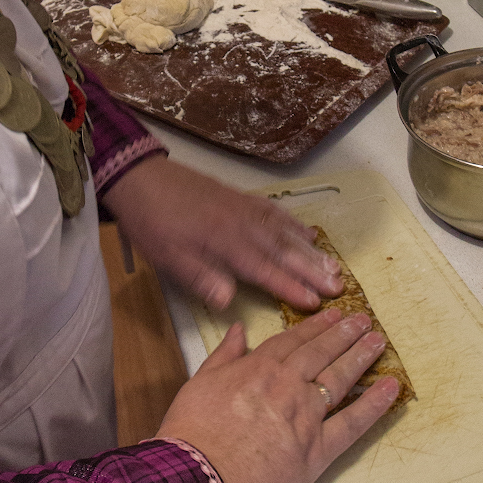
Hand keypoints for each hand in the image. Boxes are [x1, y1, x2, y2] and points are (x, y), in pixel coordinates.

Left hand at [101, 156, 343, 309]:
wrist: (143, 180)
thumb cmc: (154, 225)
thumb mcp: (169, 258)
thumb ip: (200, 278)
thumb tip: (229, 300)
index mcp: (225, 244)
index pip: (264, 270)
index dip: (290, 287)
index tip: (315, 303)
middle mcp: (243, 225)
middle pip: (284, 251)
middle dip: (312, 271)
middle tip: (339, 287)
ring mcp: (245, 209)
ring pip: (285, 232)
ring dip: (311, 251)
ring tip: (334, 266)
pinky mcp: (242, 198)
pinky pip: (276, 212)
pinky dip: (294, 224)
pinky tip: (308, 234)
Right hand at [156, 308, 398, 482]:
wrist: (198, 478)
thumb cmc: (191, 436)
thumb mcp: (198, 384)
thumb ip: (223, 356)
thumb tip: (239, 331)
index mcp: (257, 368)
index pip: (293, 341)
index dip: (315, 326)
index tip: (333, 314)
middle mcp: (286, 385)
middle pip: (321, 353)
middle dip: (344, 334)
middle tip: (364, 320)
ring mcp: (306, 415)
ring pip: (340, 378)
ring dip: (361, 357)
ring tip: (378, 341)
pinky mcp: (318, 450)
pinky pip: (353, 423)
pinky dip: (375, 404)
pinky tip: (391, 388)